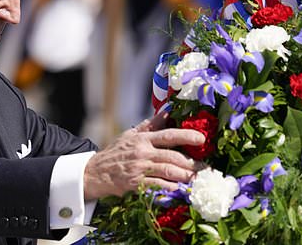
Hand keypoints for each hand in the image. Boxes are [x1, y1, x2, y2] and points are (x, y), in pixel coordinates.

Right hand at [83, 111, 204, 199]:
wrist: (95, 172)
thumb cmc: (116, 152)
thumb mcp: (131, 135)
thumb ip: (150, 125)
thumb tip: (168, 111)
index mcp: (142, 139)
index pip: (168, 135)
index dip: (186, 136)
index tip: (201, 139)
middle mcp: (142, 153)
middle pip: (172, 156)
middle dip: (192, 162)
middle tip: (206, 167)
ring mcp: (139, 169)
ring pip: (168, 171)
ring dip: (186, 176)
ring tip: (197, 178)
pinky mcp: (136, 184)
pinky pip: (158, 186)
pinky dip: (171, 188)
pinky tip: (181, 190)